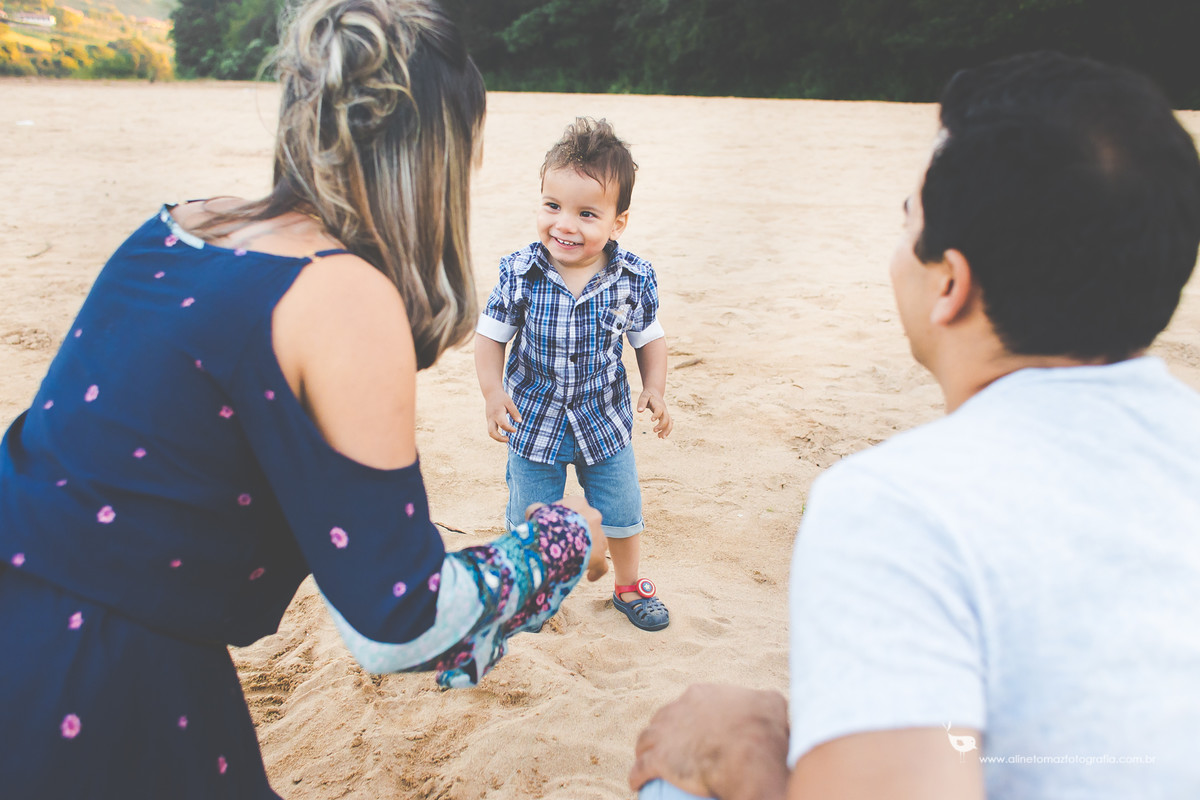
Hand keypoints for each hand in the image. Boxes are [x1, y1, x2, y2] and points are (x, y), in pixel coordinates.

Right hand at [484, 389, 521, 441]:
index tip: (515, 430)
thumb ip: (514, 412)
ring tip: (507, 438)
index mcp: (497, 413)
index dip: (509, 429)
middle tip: (508, 439)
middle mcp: (491, 418)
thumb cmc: (502, 398)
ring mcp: (489, 420)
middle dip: (499, 438)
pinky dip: (497, 434)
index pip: (503, 424)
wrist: (491, 393)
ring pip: (490, 432)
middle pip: (491, 432)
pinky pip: (491, 430)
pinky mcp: (489, 421)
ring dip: (497, 438)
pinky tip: (504, 435)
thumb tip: (520, 422)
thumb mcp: (509, 402)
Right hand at [526, 497, 607, 581]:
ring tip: (577, 562)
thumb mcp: (536, 512)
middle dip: (581, 536)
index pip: (577, 509)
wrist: (550, 538)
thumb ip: (538, 510)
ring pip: (598, 544)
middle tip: (567, 546)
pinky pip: (601, 565)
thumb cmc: (542, 523)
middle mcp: (593, 516)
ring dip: (589, 552)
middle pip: (589, 526)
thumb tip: (537, 513)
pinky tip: (589, 576)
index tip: (559, 530)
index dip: (567, 521)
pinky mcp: (599, 555)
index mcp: (579, 503)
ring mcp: (599, 536)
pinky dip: (596, 571)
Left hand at [629, 684, 789, 799]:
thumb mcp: (772, 705)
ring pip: (645, 739)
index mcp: (702, 695)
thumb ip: (766, 701)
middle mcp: (678, 708)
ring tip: (648, 762)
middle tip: (672, 747)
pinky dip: (636, 776)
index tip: (694, 730)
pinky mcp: (657, 758)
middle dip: (663, 730)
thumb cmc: (762, 731)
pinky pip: (640, 769)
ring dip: (644, 750)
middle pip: (664, 718)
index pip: (688, 703)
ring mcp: (664, 733)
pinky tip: (637, 784)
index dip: (688, 715)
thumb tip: (768, 703)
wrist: (747, 755)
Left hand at [637, 389, 672, 437]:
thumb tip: (639, 411)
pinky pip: (669, 424)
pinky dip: (667, 430)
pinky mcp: (666, 416)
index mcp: (658, 404)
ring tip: (660, 437)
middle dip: (662, 425)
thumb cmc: (648, 395)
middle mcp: (664, 409)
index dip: (656, 415)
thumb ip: (641, 403)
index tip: (651, 420)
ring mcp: (666, 413)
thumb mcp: (644, 397)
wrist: (655, 392)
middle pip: (666, 418)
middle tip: (654, 430)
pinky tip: (661, 436)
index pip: (659, 410)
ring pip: (670, 422)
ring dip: (666, 430)